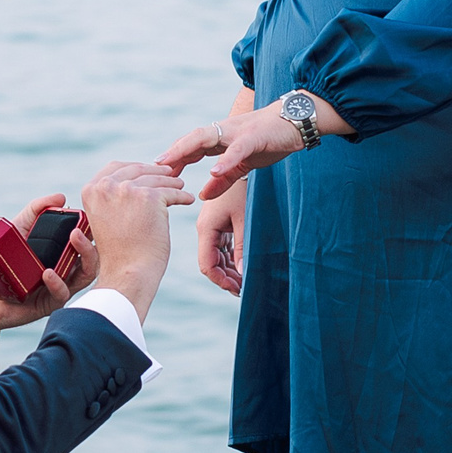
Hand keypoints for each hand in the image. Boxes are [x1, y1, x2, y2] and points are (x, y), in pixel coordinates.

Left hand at [0, 192, 98, 347]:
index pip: (86, 242)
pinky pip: (61, 294)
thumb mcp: (18, 228)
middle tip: (81, 228)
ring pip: (84, 276)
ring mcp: (59, 287)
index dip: (92, 230)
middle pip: (92, 258)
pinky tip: (48, 272)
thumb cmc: (2, 260)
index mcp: (63, 253)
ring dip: (83, 257)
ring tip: (73, 238)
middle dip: (91, 242)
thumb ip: (36, 210)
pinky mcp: (48, 304)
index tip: (91, 216)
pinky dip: (57, 283)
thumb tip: (61, 197)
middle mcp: (66, 270)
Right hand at [79, 160, 195, 323]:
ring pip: (157, 179)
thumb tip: (132, 180)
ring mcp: (128, 190)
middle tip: (169, 174)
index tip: (147, 172)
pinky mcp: (150, 197)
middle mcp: (106, 186)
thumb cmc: (118, 253)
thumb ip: (111, 197)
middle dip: (156, 171)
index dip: (134, 167)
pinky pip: (172, 191)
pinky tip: (187, 200)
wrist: (127, 273)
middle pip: (138, 169)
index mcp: (91, 190)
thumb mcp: (105, 218)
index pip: (115, 167)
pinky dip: (182, 196)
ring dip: (171, 182)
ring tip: (180, 187)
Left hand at [158, 94, 349, 203]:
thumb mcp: (243, 163)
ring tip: (171, 166)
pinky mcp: (255, 137)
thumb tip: (203, 195)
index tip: (152, 175)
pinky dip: (225, 160)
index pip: (189, 147)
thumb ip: (224, 178)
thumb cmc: (268, 140)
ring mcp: (238, 132)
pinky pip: (237, 148)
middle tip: (153, 170)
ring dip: (186, 151)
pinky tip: (214, 171)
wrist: (297, 119)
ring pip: (206, 138)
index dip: (171, 159)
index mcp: (219, 138)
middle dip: (171, 153)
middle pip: (191, 140)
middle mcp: (224, 131)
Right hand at [196, 180, 245, 295]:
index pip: (207, 264)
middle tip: (245, 289)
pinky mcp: (220, 222)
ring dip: (229, 269)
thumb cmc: (245, 190)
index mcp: (206, 228)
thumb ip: (243, 247)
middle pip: (211, 262)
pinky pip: (222, 247)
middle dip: (226, 278)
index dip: (221, 281)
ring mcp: (212, 225)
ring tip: (245, 281)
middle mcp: (205, 228)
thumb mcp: (246, 219)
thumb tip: (243, 274)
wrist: (244, 162)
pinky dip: (231, 258)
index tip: (238, 290)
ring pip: (217, 256)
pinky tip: (243, 266)